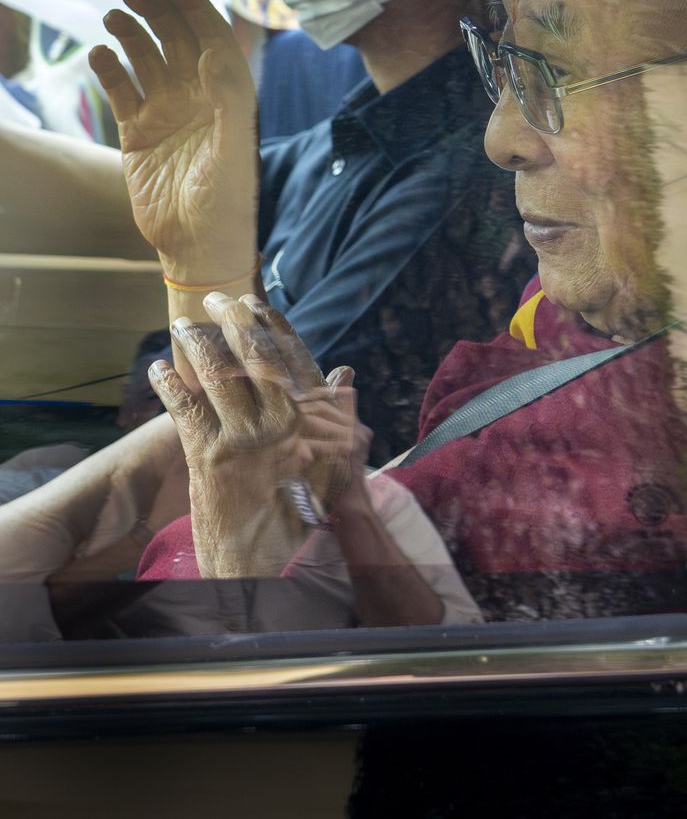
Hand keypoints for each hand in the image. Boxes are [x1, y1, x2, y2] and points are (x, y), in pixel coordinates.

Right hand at [88, 0, 258, 283]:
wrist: (198, 244)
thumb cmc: (227, 201)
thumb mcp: (235, 149)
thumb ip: (231, 100)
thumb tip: (212, 53)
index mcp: (228, 97)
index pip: (212, 38)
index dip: (195, 6)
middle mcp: (197, 99)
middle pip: (177, 41)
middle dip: (159, 13)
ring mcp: (166, 114)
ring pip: (146, 59)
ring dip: (131, 34)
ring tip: (113, 16)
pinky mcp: (138, 133)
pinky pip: (120, 91)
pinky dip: (109, 70)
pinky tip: (99, 54)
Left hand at [147, 292, 365, 576]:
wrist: (274, 570)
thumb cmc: (308, 519)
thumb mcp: (338, 464)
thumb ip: (339, 414)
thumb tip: (344, 368)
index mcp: (313, 419)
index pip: (292, 355)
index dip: (272, 323)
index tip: (257, 300)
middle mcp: (281, 422)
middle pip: (253, 354)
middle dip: (233, 319)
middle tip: (216, 298)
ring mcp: (243, 439)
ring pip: (217, 374)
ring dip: (197, 344)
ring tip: (184, 326)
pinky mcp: (209, 460)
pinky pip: (185, 408)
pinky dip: (170, 384)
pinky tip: (158, 368)